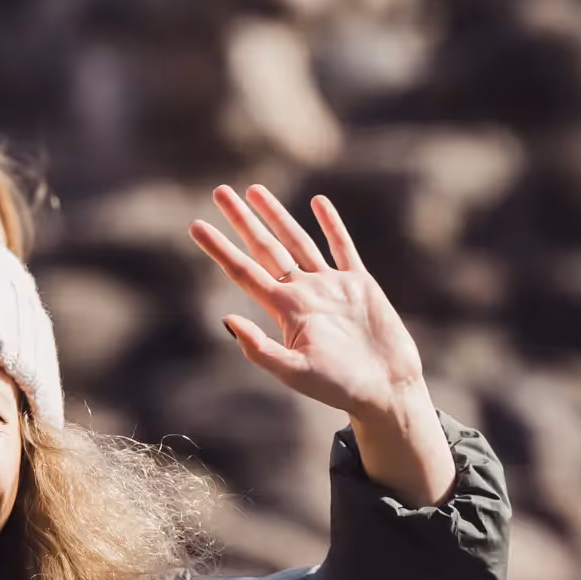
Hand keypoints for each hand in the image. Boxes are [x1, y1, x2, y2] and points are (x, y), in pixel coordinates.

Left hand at [190, 183, 454, 504]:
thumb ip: (260, 349)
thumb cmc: (338, 387)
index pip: (244, 272)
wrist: (385, 390)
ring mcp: (330, 286)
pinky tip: (317, 202)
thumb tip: (226, 321)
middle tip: (219, 192)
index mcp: (284, 311)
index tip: (195, 225)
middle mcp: (302, 293)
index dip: (220, 249)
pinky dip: (331, 224)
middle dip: (243, 221)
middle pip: (266, 248)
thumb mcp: (294, 372)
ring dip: (276, 215)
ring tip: (253, 190)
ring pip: (297, 241)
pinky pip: (342, 247)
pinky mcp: (359, 284)